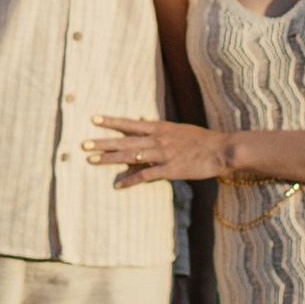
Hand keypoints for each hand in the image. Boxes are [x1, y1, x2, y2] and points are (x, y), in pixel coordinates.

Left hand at [85, 113, 231, 186]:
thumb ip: (159, 129)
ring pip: (130, 156)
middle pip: (124, 140)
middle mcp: (158, 139)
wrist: (221, 150)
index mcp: (160, 128)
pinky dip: (130, 180)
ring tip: (92, 160)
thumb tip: (143, 123)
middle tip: (83, 144)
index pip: (130, 123)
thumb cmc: (201, 140)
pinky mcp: (169, 169)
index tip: (93, 118)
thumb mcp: (178, 129)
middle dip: (103, 142)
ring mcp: (162, 154)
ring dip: (110, 159)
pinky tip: (118, 185)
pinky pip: (145, 175)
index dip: (112, 121)